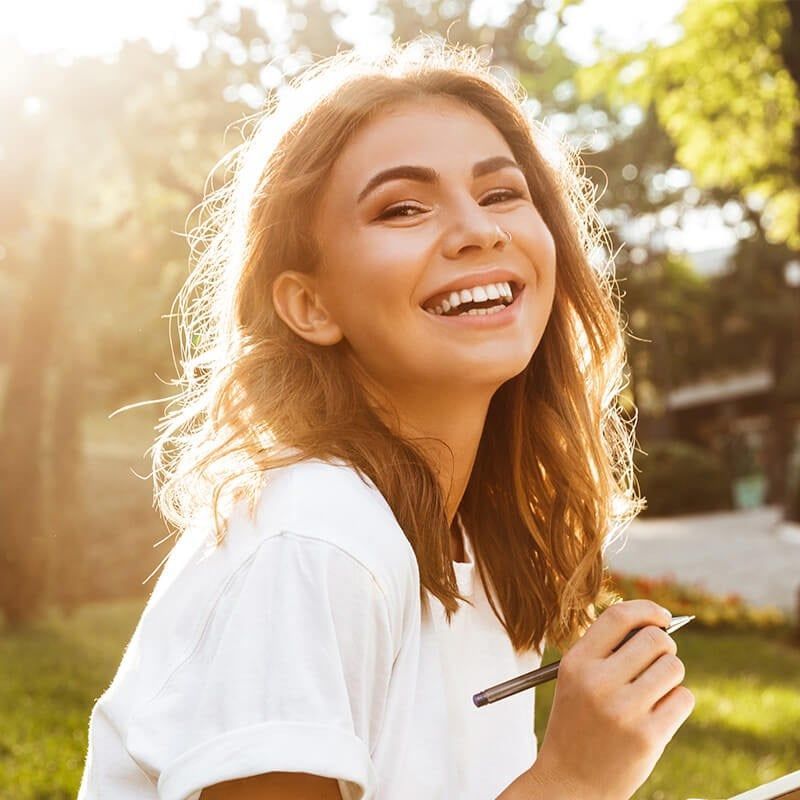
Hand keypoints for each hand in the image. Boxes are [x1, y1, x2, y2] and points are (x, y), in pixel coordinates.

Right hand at [532, 600, 694, 799]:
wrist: (569, 783)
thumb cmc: (578, 724)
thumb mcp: (576, 679)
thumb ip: (606, 650)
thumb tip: (655, 622)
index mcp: (577, 663)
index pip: (618, 617)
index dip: (647, 610)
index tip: (662, 616)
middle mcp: (598, 682)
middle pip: (654, 639)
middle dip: (664, 647)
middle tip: (656, 662)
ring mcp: (623, 710)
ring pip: (674, 667)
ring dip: (671, 675)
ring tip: (654, 692)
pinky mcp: (647, 736)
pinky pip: (683, 698)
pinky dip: (677, 702)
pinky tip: (657, 714)